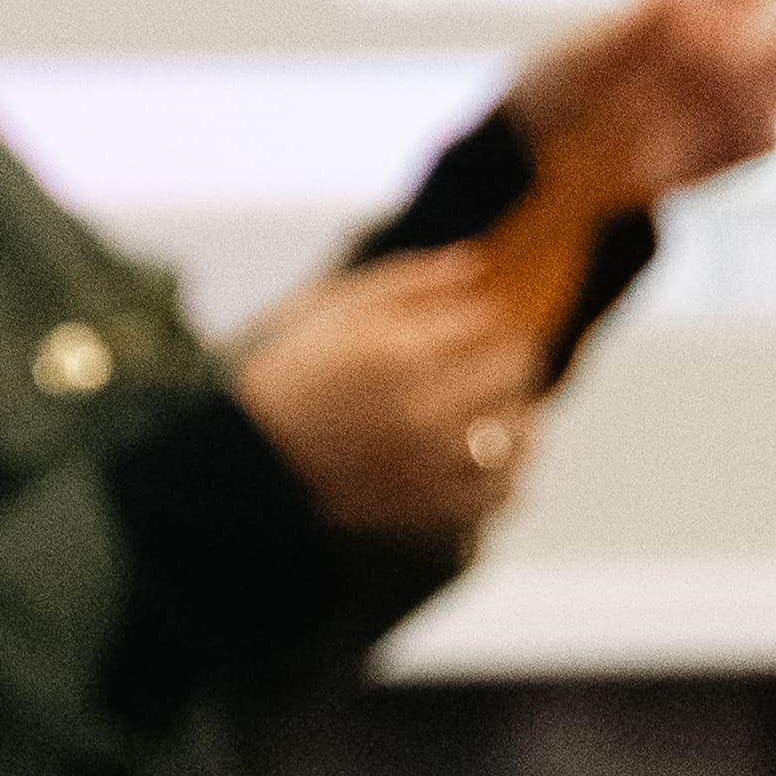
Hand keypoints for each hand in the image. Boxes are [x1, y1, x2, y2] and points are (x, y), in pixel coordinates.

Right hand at [227, 243, 547, 539]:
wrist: (253, 458)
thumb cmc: (293, 371)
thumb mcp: (337, 306)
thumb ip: (410, 281)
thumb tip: (476, 265)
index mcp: (402, 351)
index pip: (490, 322)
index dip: (490, 316)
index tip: (476, 321)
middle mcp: (425, 411)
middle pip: (517, 373)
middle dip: (510, 358)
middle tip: (494, 359)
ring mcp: (433, 466)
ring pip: (522, 436)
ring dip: (519, 415)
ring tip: (497, 408)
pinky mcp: (432, 510)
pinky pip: (503, 494)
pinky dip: (507, 474)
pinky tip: (487, 457)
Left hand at [503, 0, 775, 207]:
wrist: (569, 161)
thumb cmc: (568, 89)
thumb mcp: (584, 55)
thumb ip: (632, 29)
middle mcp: (744, 39)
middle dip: (748, 58)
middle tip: (686, 76)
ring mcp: (751, 94)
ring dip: (739, 103)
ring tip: (674, 119)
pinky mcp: (750, 144)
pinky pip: (772, 140)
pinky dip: (731, 147)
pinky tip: (682, 152)